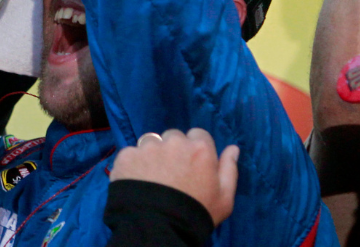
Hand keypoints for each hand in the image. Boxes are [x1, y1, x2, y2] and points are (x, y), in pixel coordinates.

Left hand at [110, 128, 239, 226]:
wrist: (159, 225)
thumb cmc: (197, 212)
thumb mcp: (224, 197)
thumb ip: (229, 169)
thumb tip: (233, 148)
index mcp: (200, 148)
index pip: (198, 135)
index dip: (195, 148)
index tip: (192, 164)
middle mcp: (173, 142)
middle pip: (173, 137)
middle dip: (173, 149)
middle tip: (172, 172)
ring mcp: (147, 147)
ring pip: (150, 142)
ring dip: (152, 154)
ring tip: (152, 177)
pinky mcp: (126, 155)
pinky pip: (131, 153)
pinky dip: (133, 163)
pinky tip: (136, 180)